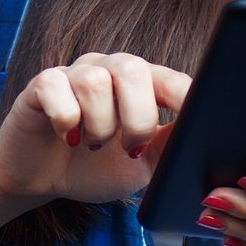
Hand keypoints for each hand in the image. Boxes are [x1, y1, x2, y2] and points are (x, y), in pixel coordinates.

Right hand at [0, 52, 191, 203]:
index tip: (195, 117)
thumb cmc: (94, 167)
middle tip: (130, 149)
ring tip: (93, 144)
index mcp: (140, 86)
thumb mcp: (141, 166)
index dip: (183, 94)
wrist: (42, 177)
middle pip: (132, 68)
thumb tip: (205, 137)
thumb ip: (170, 148)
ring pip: (93, 81)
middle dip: (136, 117)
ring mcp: (73, 75)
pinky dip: (66, 119)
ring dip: (98, 125)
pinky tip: (67, 137)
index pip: (170, 78)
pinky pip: (55, 87)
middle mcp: (108, 71)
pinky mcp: (40, 85)